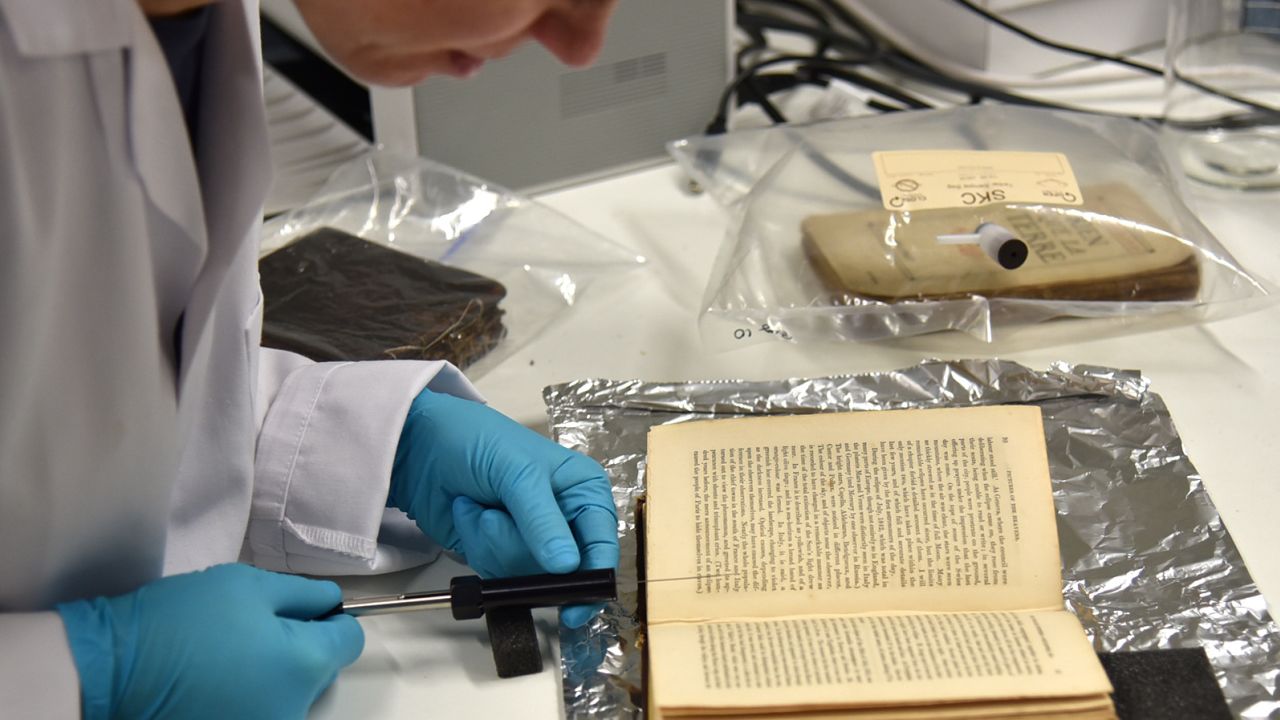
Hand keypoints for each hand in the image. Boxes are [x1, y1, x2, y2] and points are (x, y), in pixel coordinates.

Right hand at [56, 564, 362, 719]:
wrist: (112, 669)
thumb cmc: (183, 620)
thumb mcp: (250, 585)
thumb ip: (304, 594)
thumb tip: (331, 603)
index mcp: (305, 667)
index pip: (349, 641)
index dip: (332, 619)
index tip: (307, 610)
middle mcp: (295, 710)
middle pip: (320, 670)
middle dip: (299, 647)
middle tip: (254, 628)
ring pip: (290, 693)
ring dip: (273, 674)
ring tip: (228, 656)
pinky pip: (260, 710)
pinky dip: (247, 695)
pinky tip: (216, 679)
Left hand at [389, 389, 618, 626]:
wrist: (420, 447)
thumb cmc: (477, 441)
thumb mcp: (517, 472)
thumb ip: (542, 520)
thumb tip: (568, 566)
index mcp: (583, 491)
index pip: (602, 543)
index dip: (594, 574)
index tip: (575, 602)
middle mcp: (564, 519)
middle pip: (564, 572)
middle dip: (522, 549)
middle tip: (496, 518)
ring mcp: (531, 541)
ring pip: (528, 577)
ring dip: (495, 545)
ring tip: (481, 510)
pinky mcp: (501, 554)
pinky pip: (500, 576)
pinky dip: (480, 549)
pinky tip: (471, 519)